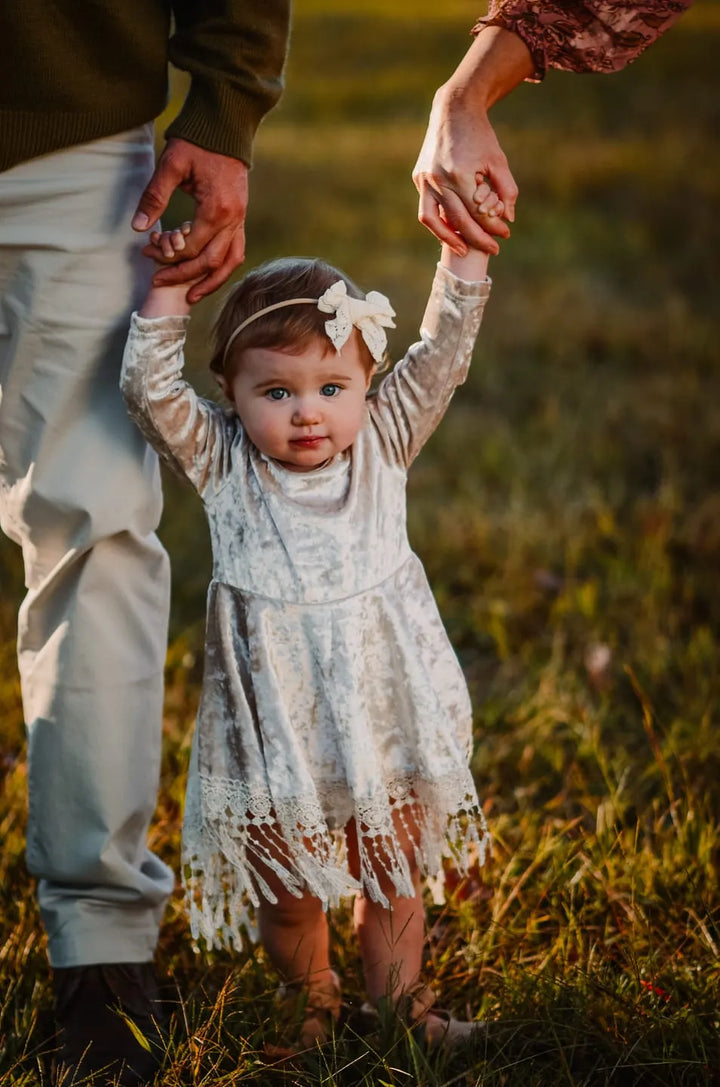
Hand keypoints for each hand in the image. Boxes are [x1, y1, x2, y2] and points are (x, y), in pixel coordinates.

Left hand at [131, 138, 248, 302]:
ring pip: (230, 262)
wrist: (226, 125)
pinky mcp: (241, 217)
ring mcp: (240, 219)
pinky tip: (207, 275)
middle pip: (210, 261)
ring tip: (190, 296)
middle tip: (158, 281)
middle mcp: (233, 218)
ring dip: (211, 282)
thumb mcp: (170, 165)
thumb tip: (137, 228)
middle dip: (183, 275)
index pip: (191, 247)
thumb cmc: (197, 141)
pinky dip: (222, 267)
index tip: (146, 254)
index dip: (168, 256)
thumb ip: (154, 197)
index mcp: (216, 208)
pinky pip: (235, 251)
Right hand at [413, 26, 532, 254]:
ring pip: (432, 220)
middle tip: (492, 249)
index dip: (493, 227)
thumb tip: (507, 219)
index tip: (505, 235)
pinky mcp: (419, 177)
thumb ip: (506, 191)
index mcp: (460, 175)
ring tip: (463, 251)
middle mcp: (438, 179)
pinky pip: (427, 207)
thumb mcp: (498, 160)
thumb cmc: (480, 135)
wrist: (453, 110)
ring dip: (448, 238)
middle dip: (477, 238)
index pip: (478, 212)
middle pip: (459, 220)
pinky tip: (452, 230)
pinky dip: (438, 222)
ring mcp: (425, 179)